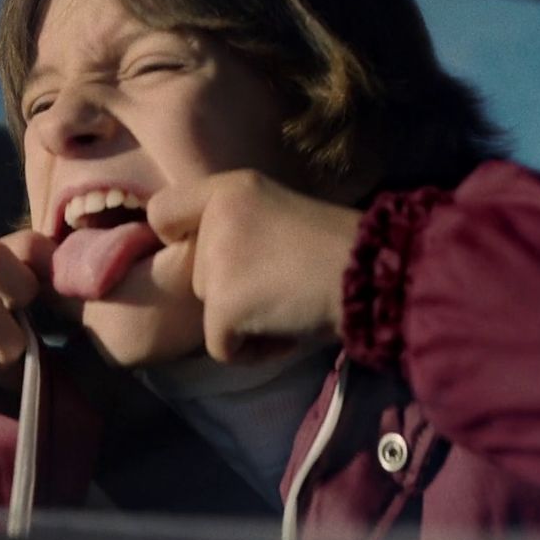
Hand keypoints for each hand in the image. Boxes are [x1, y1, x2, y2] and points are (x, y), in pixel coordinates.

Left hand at [145, 170, 361, 363]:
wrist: (376, 274)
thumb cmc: (339, 252)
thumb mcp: (279, 213)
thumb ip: (237, 228)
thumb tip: (207, 264)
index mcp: (230, 188)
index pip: (163, 210)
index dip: (174, 237)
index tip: (196, 249)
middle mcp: (215, 217)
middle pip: (196, 274)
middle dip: (233, 291)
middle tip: (284, 282)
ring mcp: (216, 261)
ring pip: (209, 311)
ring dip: (245, 321)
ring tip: (291, 303)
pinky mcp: (223, 305)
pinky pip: (220, 347)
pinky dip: (251, 351)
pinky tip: (287, 327)